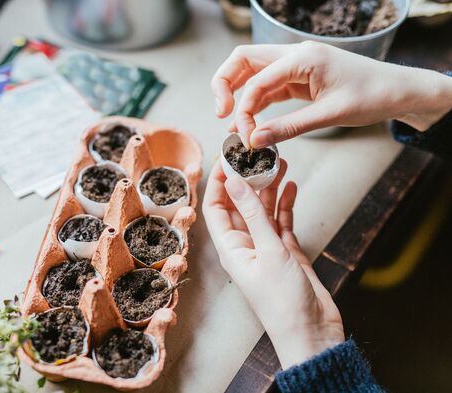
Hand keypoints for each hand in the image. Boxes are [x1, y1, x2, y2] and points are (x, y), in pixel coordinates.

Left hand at [202, 160, 344, 368]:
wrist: (312, 332)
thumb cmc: (283, 301)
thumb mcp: (268, 250)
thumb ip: (252, 213)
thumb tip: (233, 180)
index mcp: (230, 247)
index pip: (215, 207)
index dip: (219, 181)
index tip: (229, 156)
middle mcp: (245, 244)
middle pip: (240, 204)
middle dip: (248, 179)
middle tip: (259, 154)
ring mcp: (266, 247)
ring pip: (263, 209)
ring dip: (270, 187)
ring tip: (279, 162)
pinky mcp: (286, 251)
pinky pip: (282, 221)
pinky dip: (286, 204)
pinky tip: (291, 186)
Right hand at [211, 41, 451, 147]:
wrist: (398, 90)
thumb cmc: (372, 96)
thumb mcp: (329, 115)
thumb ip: (289, 127)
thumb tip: (254, 140)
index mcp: (303, 58)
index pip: (256, 81)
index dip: (244, 110)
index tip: (245, 137)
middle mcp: (294, 55)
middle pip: (244, 60)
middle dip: (225, 84)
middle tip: (221, 113)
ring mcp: (295, 65)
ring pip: (252, 71)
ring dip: (237, 93)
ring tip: (229, 121)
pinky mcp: (298, 77)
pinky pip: (267, 86)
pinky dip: (255, 102)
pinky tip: (248, 122)